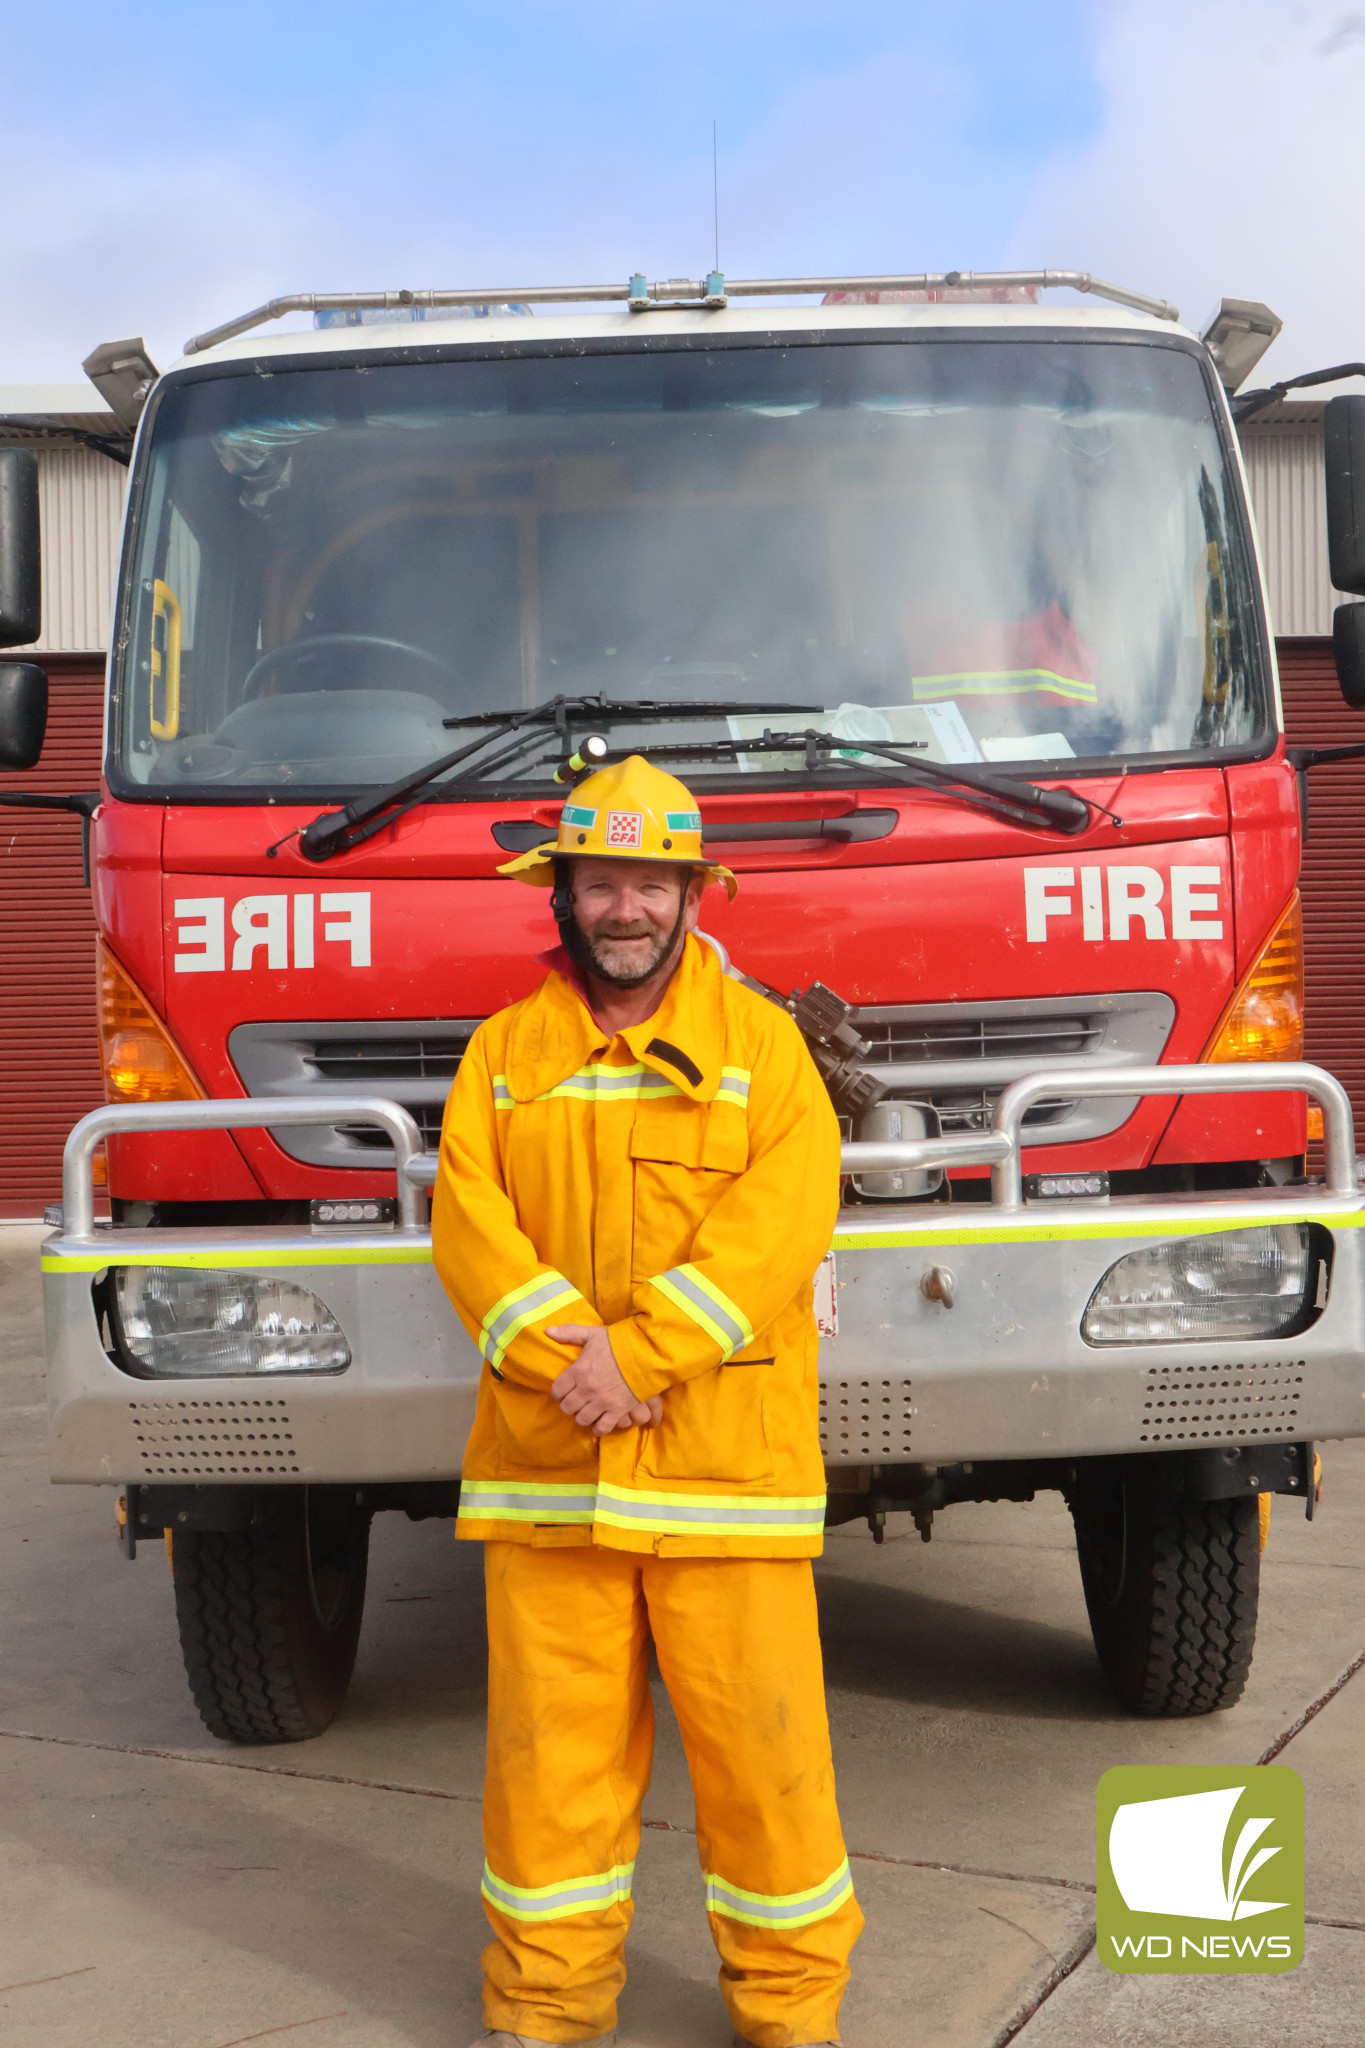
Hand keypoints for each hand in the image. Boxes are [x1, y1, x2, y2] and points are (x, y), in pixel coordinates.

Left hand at [548, 1324, 662, 1435]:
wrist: (645, 1353)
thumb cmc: (618, 1343)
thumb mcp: (593, 1334)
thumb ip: (570, 1332)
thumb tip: (548, 1331)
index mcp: (578, 1371)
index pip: (557, 1390)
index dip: (558, 1393)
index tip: (562, 1392)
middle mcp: (587, 1389)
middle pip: (567, 1407)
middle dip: (568, 1406)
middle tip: (574, 1402)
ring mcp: (602, 1402)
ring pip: (581, 1419)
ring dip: (581, 1417)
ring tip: (586, 1412)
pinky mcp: (617, 1410)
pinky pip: (602, 1427)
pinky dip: (598, 1429)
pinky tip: (598, 1424)